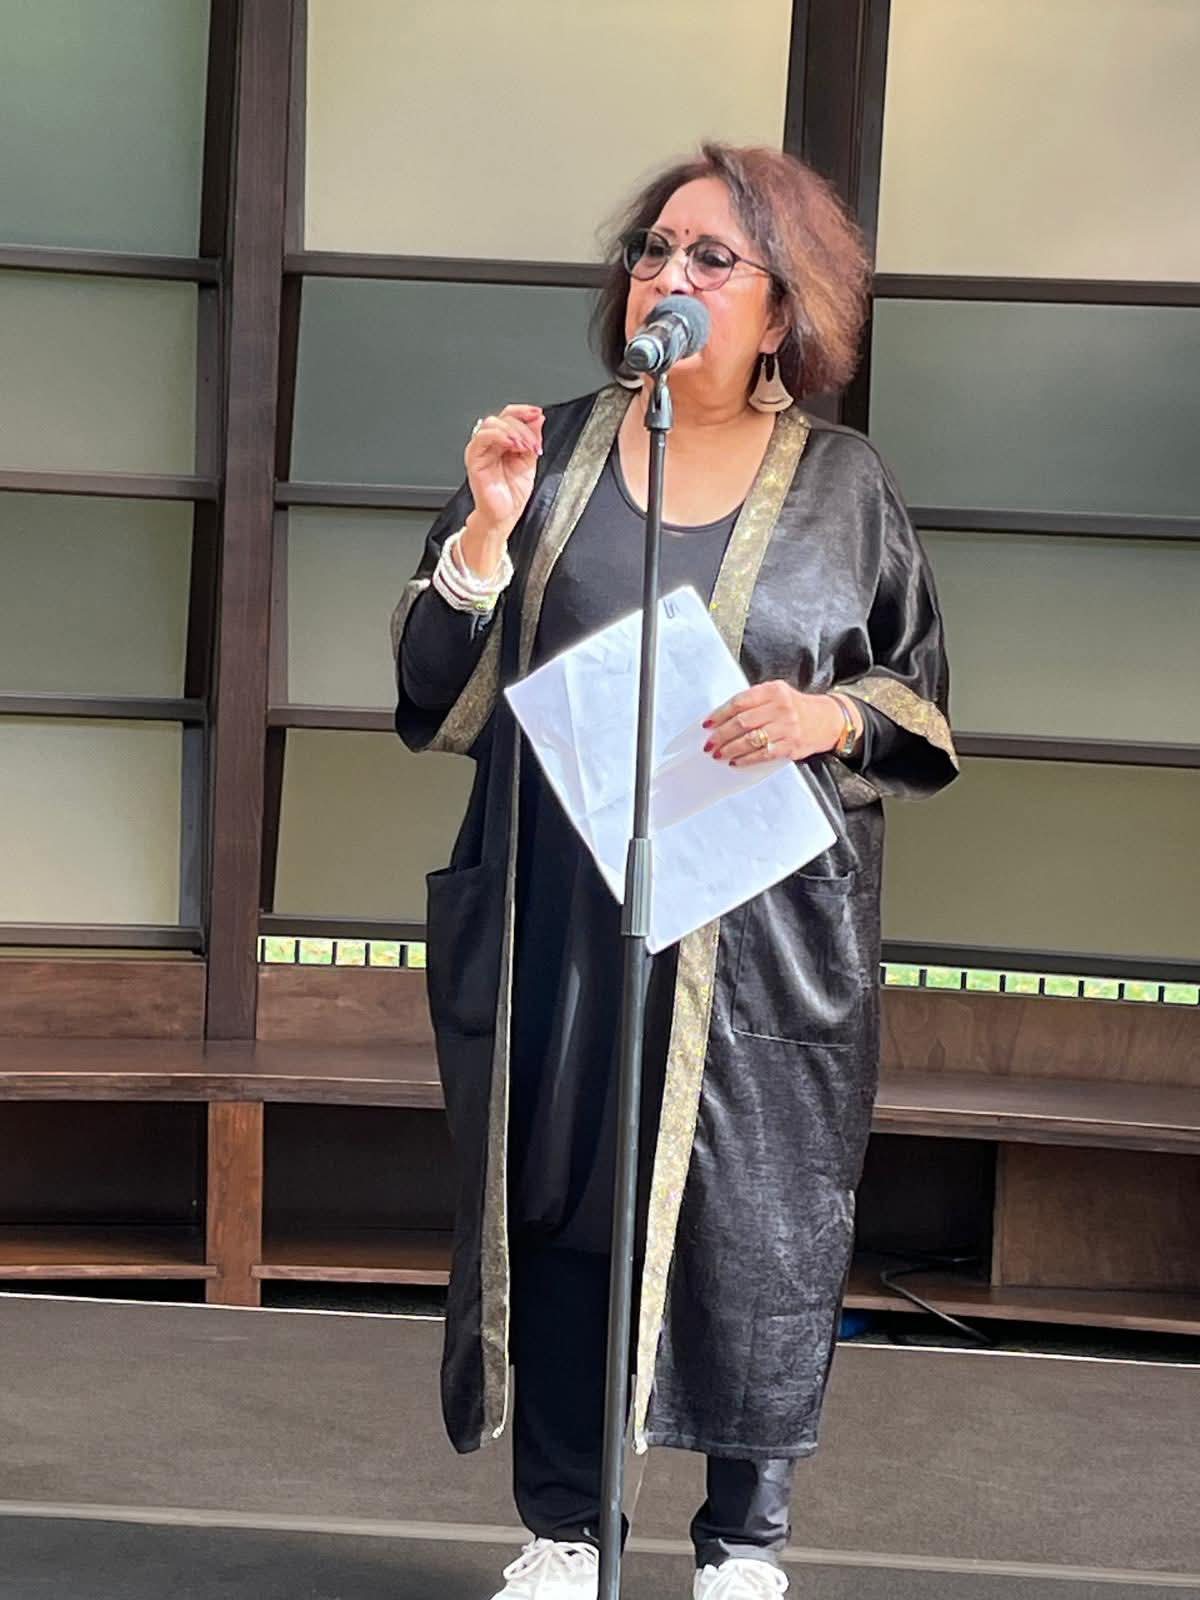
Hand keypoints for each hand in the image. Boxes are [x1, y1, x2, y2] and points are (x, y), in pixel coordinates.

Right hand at [462, 403, 543, 563]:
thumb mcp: (530, 461)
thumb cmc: (513, 494)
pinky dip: (500, 436)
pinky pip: (482, 438)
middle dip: (523, 427)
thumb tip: (537, 419)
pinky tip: (513, 446)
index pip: (510, 416)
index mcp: (503, 441)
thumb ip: (533, 439)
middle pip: (502, 417)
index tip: (537, 414)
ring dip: (513, 431)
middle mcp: (490, 443)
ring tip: (525, 447)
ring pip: (492, 423)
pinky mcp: (474, 459)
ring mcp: (480, 449)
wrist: (505, 516)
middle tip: (534, 444)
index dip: (523, 411)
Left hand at [703, 683, 856, 766]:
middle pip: (743, 722)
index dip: (720, 714)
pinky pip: (764, 754)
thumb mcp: (777, 694)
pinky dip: (747, 759)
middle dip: (721, 735)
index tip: (707, 724)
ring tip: (718, 754)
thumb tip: (722, 718)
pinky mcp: (791, 745)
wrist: (827, 719)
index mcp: (773, 691)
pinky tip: (736, 761)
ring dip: (731, 748)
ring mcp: (787, 727)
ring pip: (751, 739)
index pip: (740, 702)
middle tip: (709, 743)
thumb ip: (753, 701)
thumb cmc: (795, 707)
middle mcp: (781, 707)